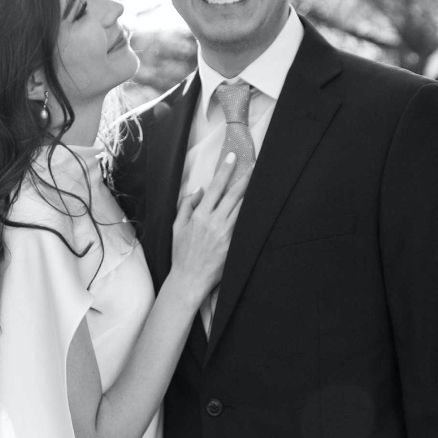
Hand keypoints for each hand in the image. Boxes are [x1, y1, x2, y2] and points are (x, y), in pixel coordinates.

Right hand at [169, 153, 252, 305]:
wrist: (189, 279)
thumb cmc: (181, 253)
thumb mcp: (177, 227)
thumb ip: (186, 205)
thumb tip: (199, 189)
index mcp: (200, 216)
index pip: (215, 187)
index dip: (225, 171)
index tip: (233, 157)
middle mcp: (215, 222)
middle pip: (234, 195)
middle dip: (246, 178)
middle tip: (255, 165)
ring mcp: (227, 234)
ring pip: (243, 208)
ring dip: (252, 194)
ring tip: (261, 182)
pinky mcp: (235, 245)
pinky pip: (245, 225)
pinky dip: (252, 214)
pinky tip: (259, 206)